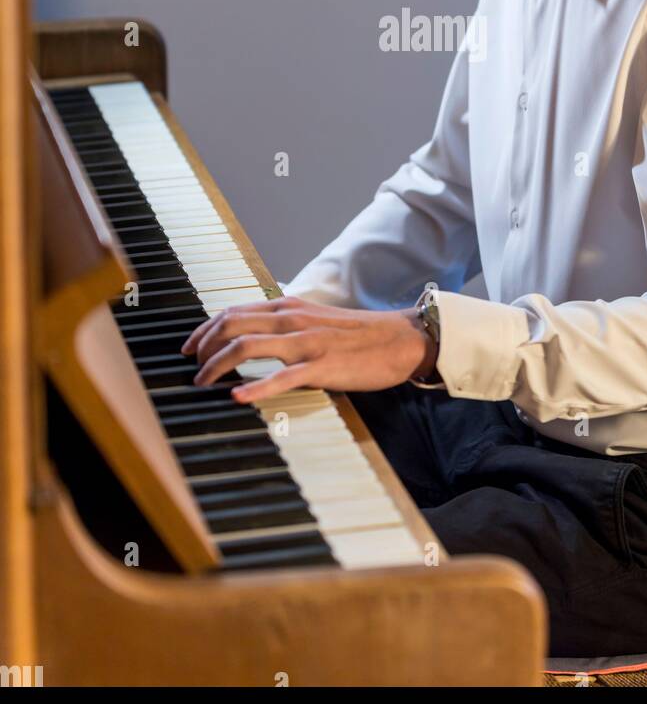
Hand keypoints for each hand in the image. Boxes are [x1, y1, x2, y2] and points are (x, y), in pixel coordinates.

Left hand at [179, 296, 433, 401]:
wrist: (400, 339)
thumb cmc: (358, 334)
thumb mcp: (315, 319)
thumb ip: (285, 324)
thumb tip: (256, 334)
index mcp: (288, 306)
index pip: (233, 311)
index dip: (203, 329)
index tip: (189, 348)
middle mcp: (292, 319)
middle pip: (231, 324)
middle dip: (202, 347)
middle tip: (191, 369)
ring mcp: (305, 342)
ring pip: (246, 346)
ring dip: (216, 365)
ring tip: (202, 383)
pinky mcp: (321, 366)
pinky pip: (282, 377)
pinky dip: (255, 387)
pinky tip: (238, 397)